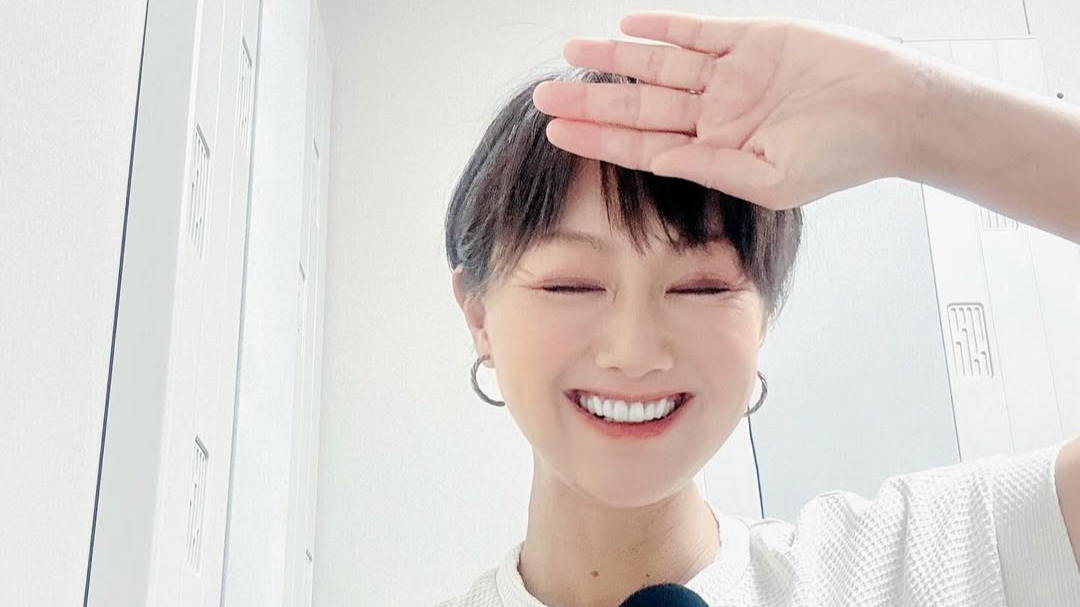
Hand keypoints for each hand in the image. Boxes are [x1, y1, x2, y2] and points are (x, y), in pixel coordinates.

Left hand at [532, 12, 930, 209]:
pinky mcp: (752, 39)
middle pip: (639, 104)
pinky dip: (663, 26)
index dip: (598, 138)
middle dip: (591, 99)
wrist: (895, 110)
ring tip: (571, 53)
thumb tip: (656, 161)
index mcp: (715, 150)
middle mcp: (715, 112)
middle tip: (542, 95)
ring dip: (615, 58)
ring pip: (658, 63)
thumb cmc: (841, 156)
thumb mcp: (771, 179)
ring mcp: (731, 74)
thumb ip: (710, 169)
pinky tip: (627, 26)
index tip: (555, 134)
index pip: (642, 145)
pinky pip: (698, 30)